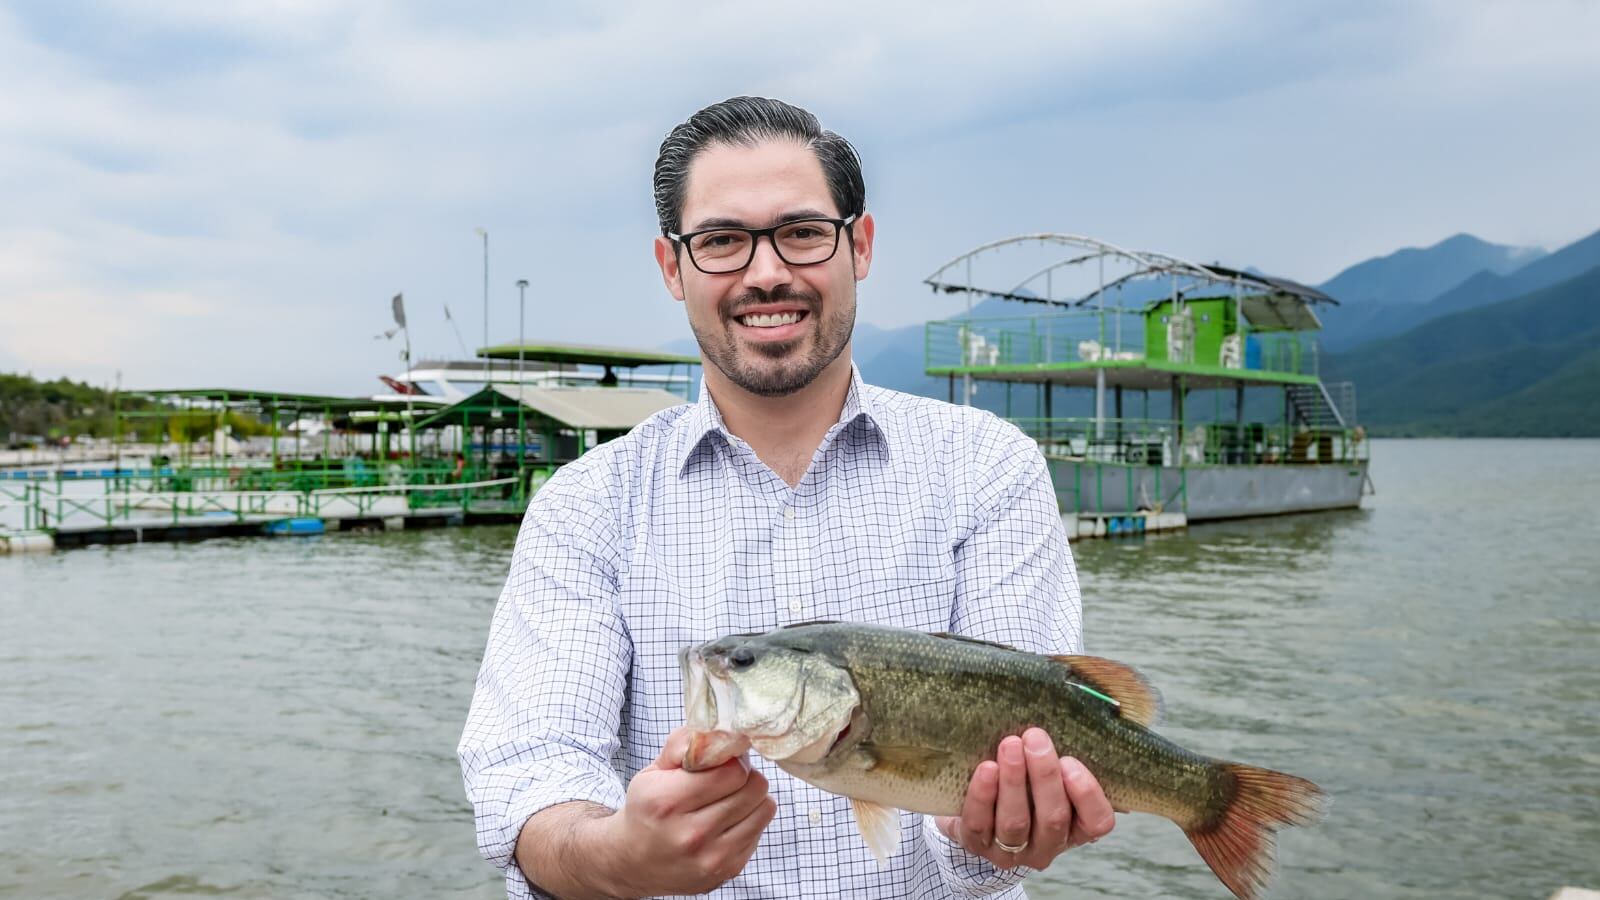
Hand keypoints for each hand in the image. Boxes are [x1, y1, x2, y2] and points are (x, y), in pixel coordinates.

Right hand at [598, 726, 776, 896]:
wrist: (634, 862)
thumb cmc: (647, 809)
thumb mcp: (653, 770)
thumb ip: (684, 743)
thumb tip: (719, 732)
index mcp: (667, 801)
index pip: (732, 770)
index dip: (732, 757)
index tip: (724, 759)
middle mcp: (691, 834)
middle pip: (754, 787)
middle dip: (745, 774)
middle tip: (729, 776)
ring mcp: (712, 857)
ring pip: (765, 808)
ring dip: (752, 797)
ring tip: (729, 797)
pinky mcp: (728, 870)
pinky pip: (761, 830)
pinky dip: (749, 820)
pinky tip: (727, 820)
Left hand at [934, 727, 1114, 870]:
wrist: (973, 804)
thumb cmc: (1022, 780)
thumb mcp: (1046, 771)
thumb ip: (1058, 755)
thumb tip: (1063, 709)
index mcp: (1075, 828)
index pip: (1097, 822)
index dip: (1087, 794)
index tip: (1070, 760)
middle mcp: (1047, 846)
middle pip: (1053, 818)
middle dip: (1044, 776)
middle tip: (1035, 737)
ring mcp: (1012, 852)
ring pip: (1016, 822)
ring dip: (1014, 782)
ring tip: (1010, 745)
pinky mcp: (977, 846)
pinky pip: (980, 824)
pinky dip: (983, 795)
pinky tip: (986, 769)